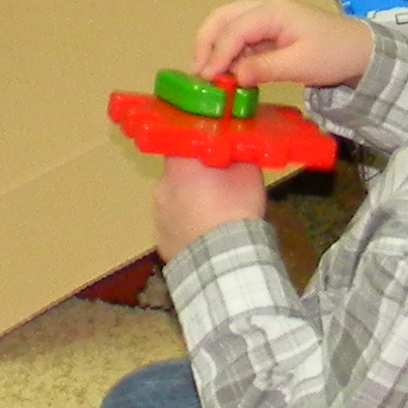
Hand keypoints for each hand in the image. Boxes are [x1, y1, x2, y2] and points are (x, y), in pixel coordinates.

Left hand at [153, 155, 270, 254]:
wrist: (225, 260)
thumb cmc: (236, 209)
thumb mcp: (249, 173)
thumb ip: (238, 156)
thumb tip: (234, 150)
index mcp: (179, 166)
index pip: (182, 146)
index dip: (200, 151)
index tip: (215, 158)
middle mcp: (161, 188)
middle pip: (178, 176)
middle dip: (195, 181)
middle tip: (219, 190)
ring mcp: (158, 217)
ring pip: (175, 203)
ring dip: (190, 206)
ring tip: (214, 220)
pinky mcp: (161, 242)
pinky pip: (175, 229)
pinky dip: (187, 230)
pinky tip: (206, 239)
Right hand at [192, 0, 373, 89]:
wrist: (361, 51)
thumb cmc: (335, 54)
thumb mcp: (301, 65)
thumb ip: (264, 68)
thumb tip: (234, 77)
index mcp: (272, 11)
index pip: (233, 29)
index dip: (216, 54)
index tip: (206, 79)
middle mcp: (265, 9)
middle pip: (222, 18)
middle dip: (206, 44)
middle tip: (199, 74)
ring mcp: (266, 19)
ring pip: (228, 28)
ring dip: (218, 50)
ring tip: (214, 79)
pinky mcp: (269, 33)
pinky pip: (241, 39)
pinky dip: (231, 55)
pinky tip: (231, 75)